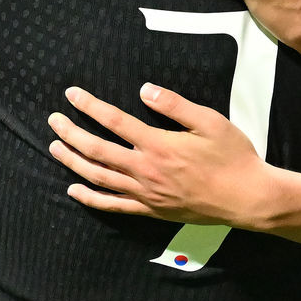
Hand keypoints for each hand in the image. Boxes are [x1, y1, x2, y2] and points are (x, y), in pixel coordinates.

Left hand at [47, 84, 269, 225]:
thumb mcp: (210, 121)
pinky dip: (90, 198)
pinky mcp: (150, 210)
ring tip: (55, 148)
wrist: (247, 198)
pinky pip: (113, 205)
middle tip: (53, 121)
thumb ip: (175, 105)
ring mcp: (146, 193)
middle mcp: (146, 170)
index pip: (114, 121)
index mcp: (158, 144)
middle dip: (71, 134)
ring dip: (73, 162)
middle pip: (97, 150)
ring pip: (98, 177)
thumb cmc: (233, 157)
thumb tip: (145, 90)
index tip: (71, 94)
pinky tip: (74, 190)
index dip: (90, 106)